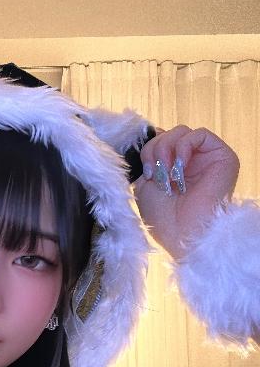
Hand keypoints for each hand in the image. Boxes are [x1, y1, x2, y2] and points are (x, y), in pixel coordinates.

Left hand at [134, 125, 239, 258]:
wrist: (184, 235)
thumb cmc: (164, 218)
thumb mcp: (144, 185)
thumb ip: (147, 159)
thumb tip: (149, 136)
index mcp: (174, 168)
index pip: (159, 140)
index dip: (148, 148)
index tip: (143, 170)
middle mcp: (192, 162)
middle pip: (167, 133)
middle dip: (154, 150)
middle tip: (154, 175)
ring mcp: (207, 158)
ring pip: (181, 131)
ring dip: (166, 149)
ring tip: (166, 175)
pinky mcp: (222, 156)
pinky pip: (199, 134)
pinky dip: (182, 146)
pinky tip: (179, 168)